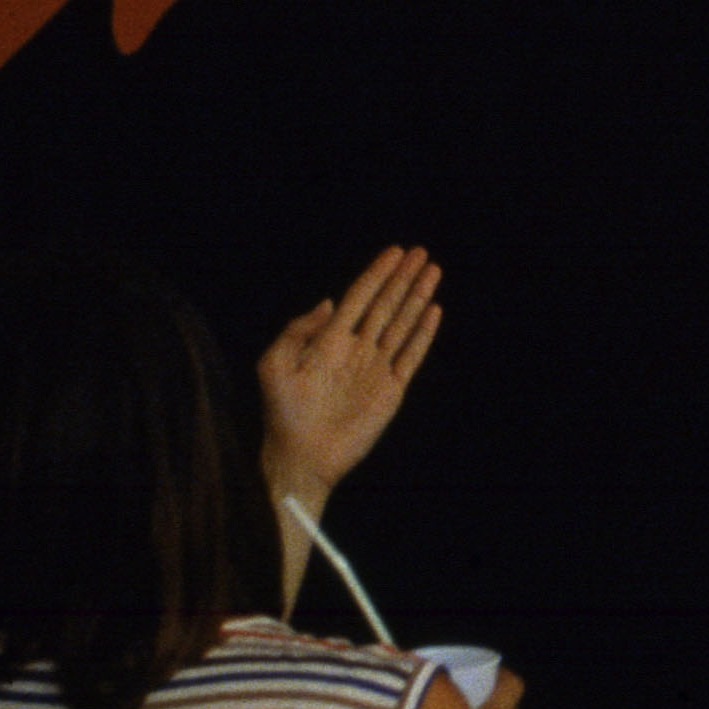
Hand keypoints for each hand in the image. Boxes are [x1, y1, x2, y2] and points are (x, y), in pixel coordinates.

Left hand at [263, 246, 441, 506]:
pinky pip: (412, 355)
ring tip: (433, 272)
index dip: (377, 274)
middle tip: (421, 252)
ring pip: (403, 324)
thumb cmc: (284, 413)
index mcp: (330, 340)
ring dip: (417, 297)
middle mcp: (358, 349)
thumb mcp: (274, 365)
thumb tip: (328, 302)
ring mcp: (376, 368)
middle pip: (386, 305)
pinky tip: (433, 311)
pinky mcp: (392, 390)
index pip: (359, 298)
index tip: (395, 252)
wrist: (302, 456)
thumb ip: (297, 331)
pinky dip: (424, 334)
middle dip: (403, 278)